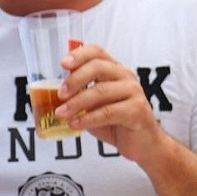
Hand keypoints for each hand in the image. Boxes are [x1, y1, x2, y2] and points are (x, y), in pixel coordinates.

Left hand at [55, 45, 164, 165]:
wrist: (143, 143)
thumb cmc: (117, 122)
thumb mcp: (95, 106)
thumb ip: (81, 96)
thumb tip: (53, 94)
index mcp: (115, 71)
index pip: (98, 52)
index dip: (80, 54)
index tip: (63, 64)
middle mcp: (126, 76)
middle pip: (99, 67)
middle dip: (75, 79)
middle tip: (60, 94)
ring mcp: (134, 92)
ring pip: (101, 90)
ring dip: (77, 102)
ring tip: (61, 114)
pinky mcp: (137, 110)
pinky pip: (108, 111)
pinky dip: (88, 118)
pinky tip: (75, 124)